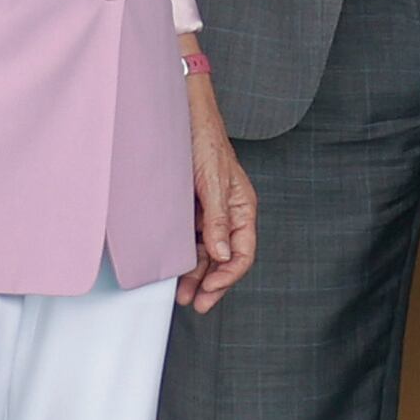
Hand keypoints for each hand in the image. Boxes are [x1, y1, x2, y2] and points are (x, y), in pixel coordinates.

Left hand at [183, 65, 258, 312]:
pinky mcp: (192, 207)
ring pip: (207, 251)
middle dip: (211, 282)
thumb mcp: (212, 183)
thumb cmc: (205, 142)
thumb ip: (218, 221)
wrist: (184, 116)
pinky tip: (176, 268)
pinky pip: (193, 237)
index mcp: (242, 207)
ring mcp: (210, 211)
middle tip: (195, 303)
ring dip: (197, 273)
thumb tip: (222, 256)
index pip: (243, 252)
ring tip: (182, 294)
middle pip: (225, 257)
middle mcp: (228, 212)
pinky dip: (186, 255)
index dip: (229, 276)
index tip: (211, 292)